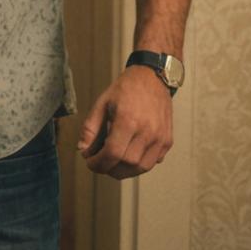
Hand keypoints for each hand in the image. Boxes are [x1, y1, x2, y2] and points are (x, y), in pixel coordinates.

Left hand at [77, 65, 172, 179]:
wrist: (152, 78)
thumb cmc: (126, 89)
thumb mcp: (102, 103)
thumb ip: (90, 128)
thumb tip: (83, 150)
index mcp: (128, 120)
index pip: (113, 153)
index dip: (98, 163)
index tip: (90, 163)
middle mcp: (147, 131)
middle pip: (127, 164)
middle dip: (109, 169)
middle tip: (99, 164)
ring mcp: (160, 138)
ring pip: (141, 167)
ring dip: (124, 171)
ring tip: (112, 164)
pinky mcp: (167, 141)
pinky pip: (152, 162)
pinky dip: (138, 165)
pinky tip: (128, 155)